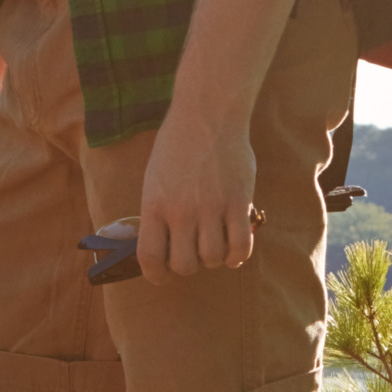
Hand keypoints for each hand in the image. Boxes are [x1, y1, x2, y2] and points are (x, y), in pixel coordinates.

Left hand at [138, 102, 259, 277]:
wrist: (208, 115)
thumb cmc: (177, 145)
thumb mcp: (154, 178)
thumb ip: (157, 211)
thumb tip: (162, 243)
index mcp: (154, 205)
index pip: (150, 258)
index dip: (156, 275)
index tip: (163, 275)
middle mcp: (181, 211)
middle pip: (185, 265)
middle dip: (189, 267)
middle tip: (193, 254)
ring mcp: (211, 208)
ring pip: (213, 258)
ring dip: (214, 259)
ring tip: (215, 247)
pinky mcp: (238, 203)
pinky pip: (240, 245)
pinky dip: (238, 256)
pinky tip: (235, 251)